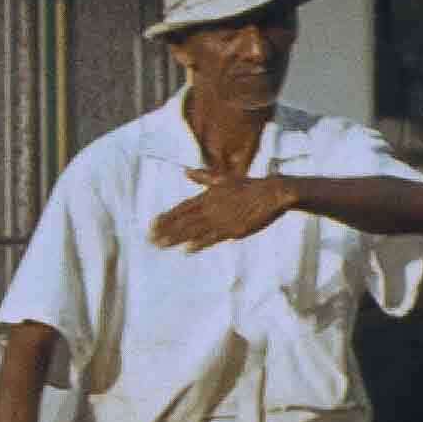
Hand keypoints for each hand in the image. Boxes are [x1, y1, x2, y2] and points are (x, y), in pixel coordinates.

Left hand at [151, 168, 296, 250]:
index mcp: (208, 196)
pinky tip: (188, 249)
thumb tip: (186, 172)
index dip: (167, 217)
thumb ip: (204, 177)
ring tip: (161, 245)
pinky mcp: (233, 229)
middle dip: (166, 230)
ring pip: (194, 229)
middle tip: (150, 239)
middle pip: (184, 220)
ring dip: (176, 237)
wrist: (272, 193)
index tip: (152, 224)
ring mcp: (222, 218)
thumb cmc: (248, 186)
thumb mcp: (223, 178)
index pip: (183, 208)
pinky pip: (214, 237)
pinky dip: (200, 242)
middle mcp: (211, 207)